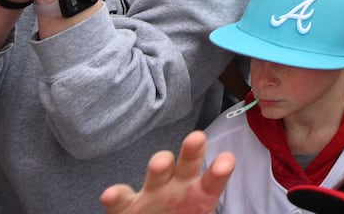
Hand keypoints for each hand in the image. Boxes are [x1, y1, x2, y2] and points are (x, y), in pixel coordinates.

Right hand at [99, 130, 235, 213]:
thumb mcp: (200, 212)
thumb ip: (206, 207)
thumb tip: (232, 198)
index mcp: (199, 193)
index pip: (211, 181)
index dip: (219, 171)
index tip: (227, 160)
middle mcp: (176, 187)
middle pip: (187, 164)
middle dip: (192, 151)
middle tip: (197, 138)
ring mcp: (150, 195)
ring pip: (156, 173)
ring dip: (159, 165)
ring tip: (161, 162)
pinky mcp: (125, 208)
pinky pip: (119, 201)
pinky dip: (115, 197)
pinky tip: (111, 194)